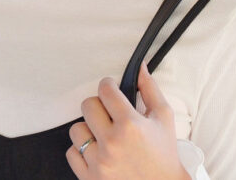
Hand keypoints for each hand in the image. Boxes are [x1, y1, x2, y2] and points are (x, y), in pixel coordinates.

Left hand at [66, 61, 190, 179]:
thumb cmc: (164, 154)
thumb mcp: (163, 117)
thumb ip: (149, 88)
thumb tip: (140, 66)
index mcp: (130, 124)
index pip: (105, 89)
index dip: (109, 86)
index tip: (111, 91)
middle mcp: (112, 142)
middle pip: (87, 105)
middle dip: (99, 106)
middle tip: (109, 114)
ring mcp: (99, 162)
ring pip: (76, 129)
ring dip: (88, 129)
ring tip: (103, 135)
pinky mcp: (90, 178)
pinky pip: (71, 153)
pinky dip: (82, 151)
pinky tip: (98, 151)